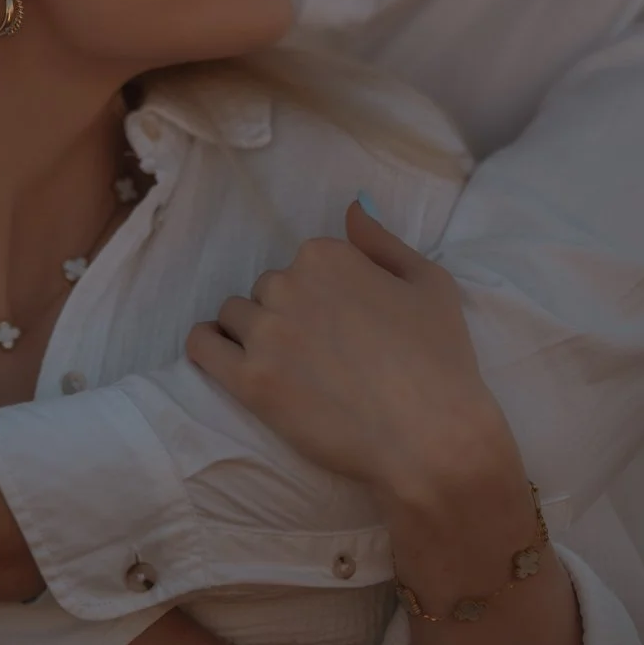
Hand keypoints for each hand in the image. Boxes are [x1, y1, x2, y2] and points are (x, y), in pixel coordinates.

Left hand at [187, 196, 517, 506]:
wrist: (433, 437)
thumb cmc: (440, 359)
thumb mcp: (428, 281)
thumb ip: (381, 241)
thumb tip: (352, 208)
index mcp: (327, 256)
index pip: (302, 265)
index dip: (322, 297)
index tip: (343, 327)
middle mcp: (288, 284)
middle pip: (267, 290)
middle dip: (287, 315)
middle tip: (321, 355)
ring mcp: (266, 333)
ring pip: (234, 317)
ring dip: (253, 334)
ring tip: (286, 367)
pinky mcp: (249, 381)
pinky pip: (203, 348)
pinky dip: (208, 347)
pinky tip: (225, 358)